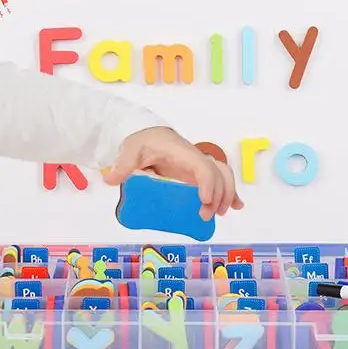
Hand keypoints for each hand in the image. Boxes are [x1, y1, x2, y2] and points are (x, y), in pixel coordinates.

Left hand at [102, 127, 242, 220]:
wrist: (148, 133)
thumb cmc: (142, 141)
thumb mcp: (130, 150)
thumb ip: (123, 165)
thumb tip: (111, 179)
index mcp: (182, 152)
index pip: (202, 166)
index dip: (207, 184)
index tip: (204, 201)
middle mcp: (195, 158)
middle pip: (218, 173)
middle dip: (219, 195)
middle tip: (205, 214)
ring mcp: (198, 166)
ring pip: (223, 175)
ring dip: (227, 194)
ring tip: (221, 213)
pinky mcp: (197, 174)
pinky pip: (220, 179)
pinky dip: (230, 192)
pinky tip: (236, 206)